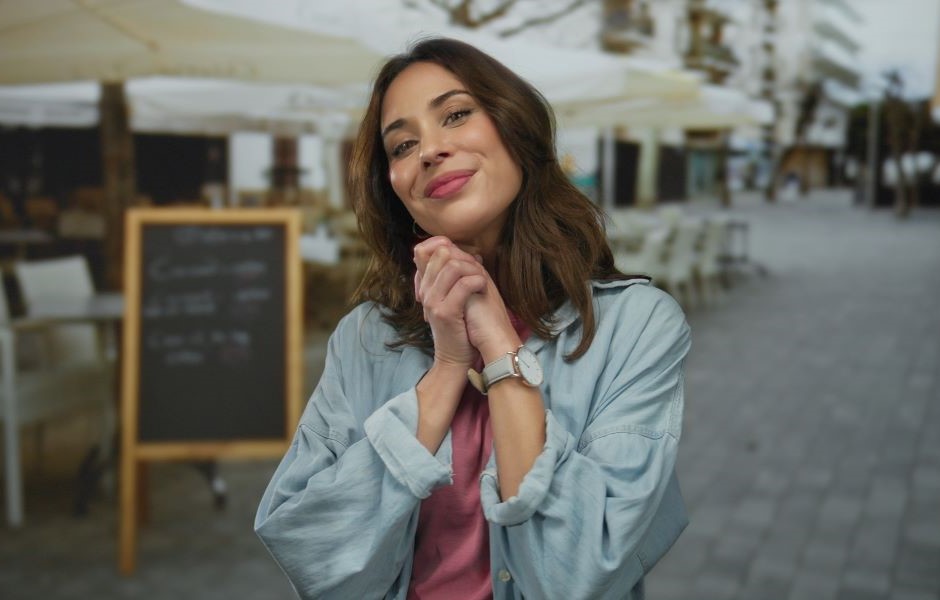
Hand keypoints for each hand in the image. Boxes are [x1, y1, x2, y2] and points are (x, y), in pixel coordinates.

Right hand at [413, 237, 486, 367]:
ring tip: (481, 280)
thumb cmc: (461, 326)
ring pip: (452, 266)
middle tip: (477, 270)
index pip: (424, 249)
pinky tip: (482, 287)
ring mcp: (432, 301)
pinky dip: (477, 282)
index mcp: (425, 285)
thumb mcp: (454, 297)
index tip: (464, 257)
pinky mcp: (444, 312)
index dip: (445, 245)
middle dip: (464, 257)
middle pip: (440, 253)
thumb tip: (473, 253)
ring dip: (473, 269)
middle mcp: (425, 290)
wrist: (456, 357)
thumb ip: (456, 276)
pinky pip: (462, 285)